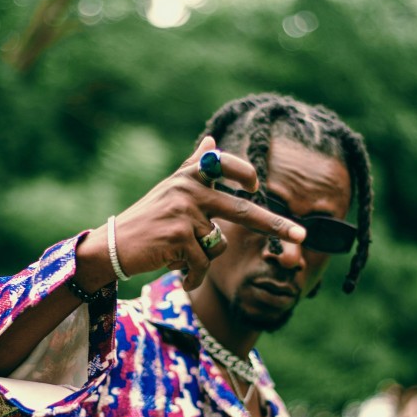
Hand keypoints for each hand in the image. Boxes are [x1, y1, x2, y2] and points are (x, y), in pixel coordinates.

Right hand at [94, 136, 304, 290]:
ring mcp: (185, 213)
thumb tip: (211, 141)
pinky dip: (192, 274)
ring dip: (201, 259)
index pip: (226, 165)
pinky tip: (176, 271)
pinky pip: (202, 264)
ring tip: (177, 255)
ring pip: (218, 246)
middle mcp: (189, 190)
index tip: (257, 186)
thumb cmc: (146, 219)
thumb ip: (193, 167)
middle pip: (243, 211)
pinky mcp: (179, 237)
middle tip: (303, 235)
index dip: (245, 174)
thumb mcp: (170, 190)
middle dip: (276, 225)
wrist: (114, 246)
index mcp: (189, 176)